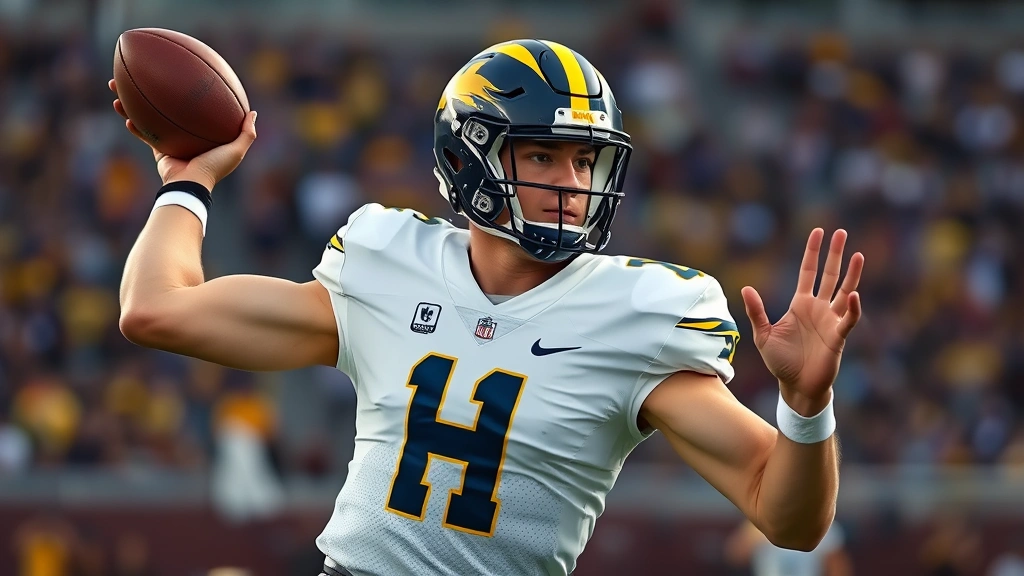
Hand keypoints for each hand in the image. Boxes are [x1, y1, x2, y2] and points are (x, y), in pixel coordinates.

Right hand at [108, 79, 256, 191]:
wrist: (191, 186)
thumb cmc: (214, 168)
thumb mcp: (236, 150)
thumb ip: (246, 133)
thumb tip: (252, 112)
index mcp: (203, 133)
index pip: (198, 107)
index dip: (192, 91)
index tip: (187, 72)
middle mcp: (187, 135)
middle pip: (168, 106)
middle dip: (154, 88)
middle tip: (146, 70)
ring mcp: (171, 141)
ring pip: (149, 115)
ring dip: (133, 101)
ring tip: (120, 86)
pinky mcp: (159, 149)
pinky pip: (143, 133)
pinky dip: (134, 123)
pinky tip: (123, 109)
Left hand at [740, 229, 863, 414]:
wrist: (795, 387)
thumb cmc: (781, 362)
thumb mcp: (763, 335)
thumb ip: (756, 312)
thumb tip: (745, 288)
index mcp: (800, 305)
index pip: (808, 272)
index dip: (813, 253)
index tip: (818, 232)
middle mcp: (818, 309)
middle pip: (829, 275)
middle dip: (834, 254)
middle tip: (841, 232)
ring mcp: (830, 321)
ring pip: (844, 292)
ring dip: (851, 275)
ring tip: (858, 255)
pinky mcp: (838, 337)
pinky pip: (848, 319)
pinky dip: (853, 308)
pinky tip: (855, 294)